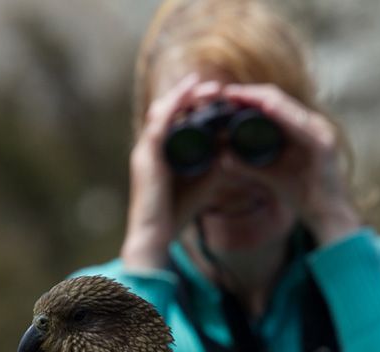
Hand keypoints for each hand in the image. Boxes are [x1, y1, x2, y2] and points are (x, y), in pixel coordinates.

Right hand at [121, 74, 223, 269]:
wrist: (155, 235)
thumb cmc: (176, 213)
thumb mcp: (204, 182)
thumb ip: (216, 164)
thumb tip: (233, 146)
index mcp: (161, 153)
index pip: (175, 119)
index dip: (195, 106)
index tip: (220, 99)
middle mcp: (150, 148)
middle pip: (168, 110)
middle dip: (192, 96)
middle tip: (218, 90)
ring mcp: (146, 150)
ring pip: (162, 111)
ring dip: (184, 95)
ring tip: (206, 87)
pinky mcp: (146, 157)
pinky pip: (160, 123)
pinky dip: (175, 105)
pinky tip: (190, 93)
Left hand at [222, 84, 360, 245]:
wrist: (326, 215)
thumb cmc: (300, 193)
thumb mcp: (267, 175)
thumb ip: (246, 164)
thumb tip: (220, 157)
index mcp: (299, 128)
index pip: (271, 104)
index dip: (247, 97)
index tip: (223, 97)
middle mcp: (311, 124)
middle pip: (278, 99)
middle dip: (250, 93)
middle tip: (224, 93)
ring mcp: (320, 131)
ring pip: (288, 106)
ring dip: (261, 99)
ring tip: (238, 95)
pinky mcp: (325, 143)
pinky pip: (302, 125)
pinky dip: (284, 115)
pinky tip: (267, 109)